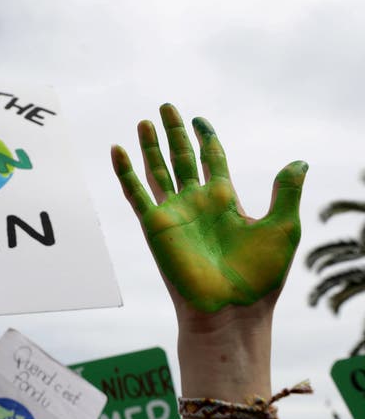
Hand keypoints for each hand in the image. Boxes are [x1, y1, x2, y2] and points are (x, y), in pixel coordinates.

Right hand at [111, 103, 307, 313]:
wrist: (230, 311)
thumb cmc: (259, 277)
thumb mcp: (283, 228)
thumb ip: (286, 192)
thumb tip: (300, 161)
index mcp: (224, 199)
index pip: (212, 158)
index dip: (206, 137)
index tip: (200, 120)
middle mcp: (196, 202)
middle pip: (181, 158)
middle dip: (174, 133)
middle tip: (167, 107)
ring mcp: (173, 212)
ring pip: (157, 170)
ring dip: (150, 146)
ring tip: (144, 122)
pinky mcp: (154, 225)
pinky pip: (135, 193)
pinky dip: (124, 171)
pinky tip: (118, 150)